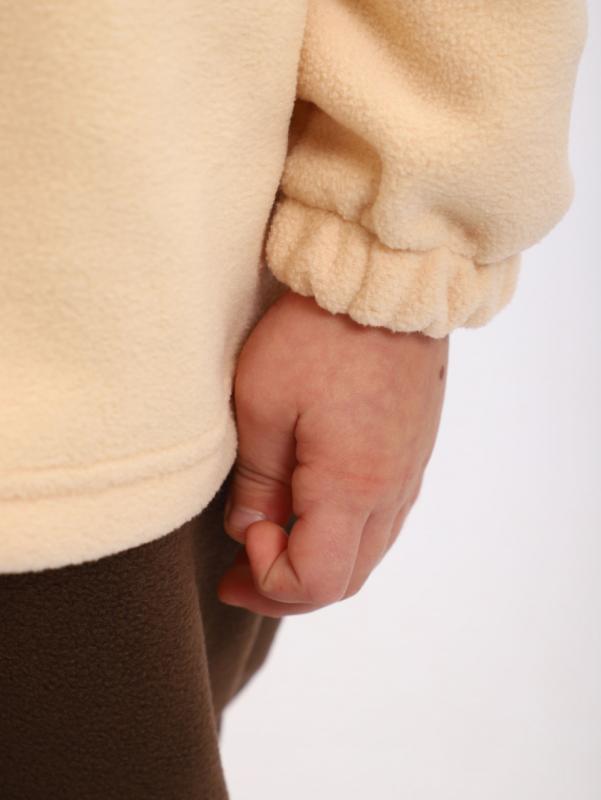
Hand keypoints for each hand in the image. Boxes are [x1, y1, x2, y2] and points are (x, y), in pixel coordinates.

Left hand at [217, 289, 447, 616]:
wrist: (386, 284)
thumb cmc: (318, 335)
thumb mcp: (261, 403)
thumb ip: (256, 479)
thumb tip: (249, 529)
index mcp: (352, 488)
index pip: (316, 582)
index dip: (268, 580)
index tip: (240, 537)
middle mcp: (391, 494)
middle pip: (345, 580)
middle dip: (287, 586)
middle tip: (240, 567)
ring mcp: (409, 475)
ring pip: (366, 553)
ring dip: (317, 560)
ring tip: (270, 537)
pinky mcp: (412, 454)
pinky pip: (381, 520)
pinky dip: (341, 533)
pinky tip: (310, 506)